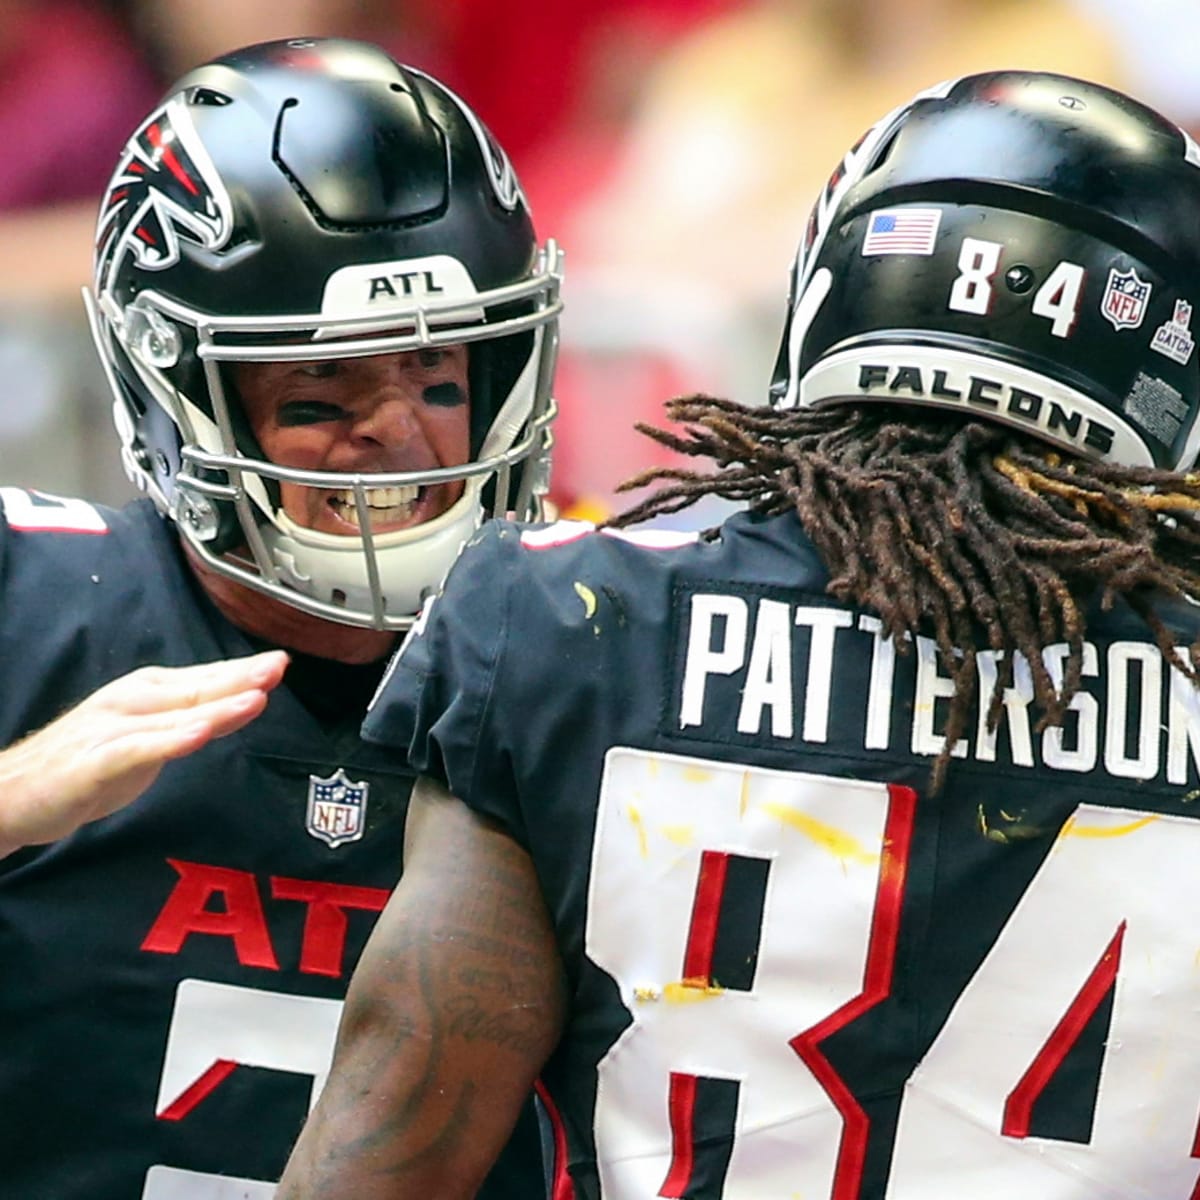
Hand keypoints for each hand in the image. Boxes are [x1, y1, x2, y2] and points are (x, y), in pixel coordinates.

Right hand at [0, 650, 288, 856]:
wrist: (12, 792)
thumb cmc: (86, 763)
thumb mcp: (150, 741)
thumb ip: (193, 724)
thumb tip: (241, 707)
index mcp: (147, 693)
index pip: (204, 679)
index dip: (242, 671)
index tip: (280, 662)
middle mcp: (131, 701)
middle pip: (195, 689)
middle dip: (239, 679)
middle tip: (278, 667)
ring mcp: (112, 729)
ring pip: (174, 716)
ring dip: (216, 706)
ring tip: (255, 698)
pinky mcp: (94, 761)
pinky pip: (138, 749)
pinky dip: (169, 741)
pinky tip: (197, 734)